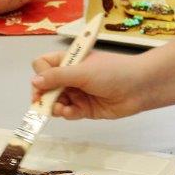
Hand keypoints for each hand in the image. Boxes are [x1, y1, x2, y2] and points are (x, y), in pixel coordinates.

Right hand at [30, 50, 146, 119]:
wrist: (140, 87)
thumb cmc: (112, 72)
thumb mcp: (82, 71)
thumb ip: (57, 77)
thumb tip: (34, 81)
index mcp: (69, 61)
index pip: (43, 65)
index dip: (41, 74)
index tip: (44, 83)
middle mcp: (71, 76)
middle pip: (46, 86)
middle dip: (43, 95)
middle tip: (40, 103)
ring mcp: (78, 93)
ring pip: (56, 101)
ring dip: (54, 106)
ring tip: (59, 109)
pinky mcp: (85, 109)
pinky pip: (69, 112)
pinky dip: (66, 113)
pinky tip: (69, 112)